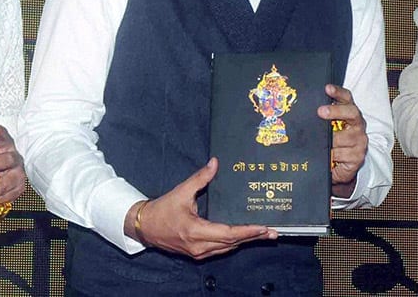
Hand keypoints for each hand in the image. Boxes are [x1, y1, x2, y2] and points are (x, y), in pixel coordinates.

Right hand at [129, 158, 275, 258]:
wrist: (145, 227)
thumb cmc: (162, 210)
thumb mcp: (181, 191)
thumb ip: (200, 178)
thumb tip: (215, 163)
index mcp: (196, 231)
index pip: (228, 233)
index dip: (248, 231)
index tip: (264, 228)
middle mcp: (200, 246)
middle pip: (233, 243)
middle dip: (254, 237)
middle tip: (273, 233)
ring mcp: (199, 252)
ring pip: (228, 248)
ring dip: (246, 241)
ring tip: (263, 235)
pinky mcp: (198, 253)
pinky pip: (221, 249)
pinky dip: (234, 242)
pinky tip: (244, 237)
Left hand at [319, 84, 366, 196]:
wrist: (343, 166)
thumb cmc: (332, 142)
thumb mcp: (327, 128)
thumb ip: (322, 118)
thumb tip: (303, 107)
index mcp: (350, 113)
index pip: (347, 98)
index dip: (338, 92)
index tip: (327, 88)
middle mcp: (358, 125)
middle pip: (351, 113)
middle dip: (336, 111)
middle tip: (321, 111)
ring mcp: (360, 141)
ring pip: (343, 138)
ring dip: (329, 141)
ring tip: (318, 143)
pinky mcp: (358, 157)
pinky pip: (342, 155)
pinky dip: (332, 156)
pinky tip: (327, 156)